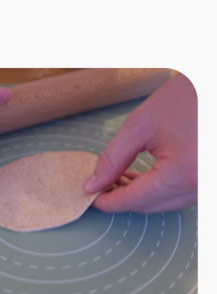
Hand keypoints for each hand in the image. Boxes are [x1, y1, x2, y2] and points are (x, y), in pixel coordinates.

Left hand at [84, 73, 196, 212]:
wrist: (216, 88)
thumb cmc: (186, 98)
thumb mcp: (140, 126)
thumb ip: (113, 159)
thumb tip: (94, 184)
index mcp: (182, 174)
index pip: (135, 200)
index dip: (108, 201)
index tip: (89, 197)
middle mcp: (201, 186)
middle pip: (150, 206)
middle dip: (122, 198)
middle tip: (99, 185)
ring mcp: (208, 185)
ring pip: (165, 203)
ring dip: (140, 194)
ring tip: (117, 178)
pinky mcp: (210, 179)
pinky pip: (180, 193)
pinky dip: (159, 189)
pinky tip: (141, 176)